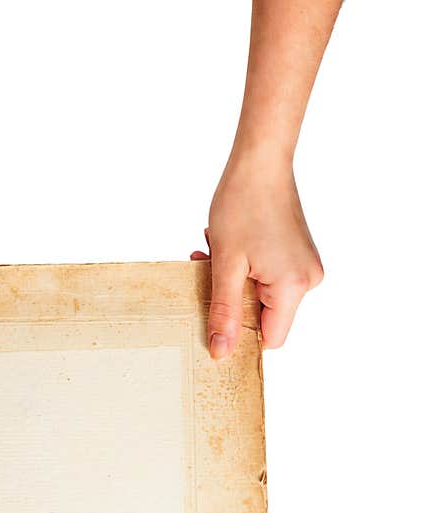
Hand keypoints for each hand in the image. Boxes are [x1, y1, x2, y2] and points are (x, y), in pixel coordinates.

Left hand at [192, 154, 323, 358]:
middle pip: (262, 315)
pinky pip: (264, 276)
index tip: (212, 321)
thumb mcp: (225, 266)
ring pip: (258, 294)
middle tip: (206, 269)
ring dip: (230, 278)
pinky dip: (241, 266)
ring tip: (214, 250)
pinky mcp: (295, 254)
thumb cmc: (242, 204)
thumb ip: (224, 312)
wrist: (260, 161)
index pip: (270, 338)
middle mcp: (307, 280)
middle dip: (228, 297)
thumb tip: (220, 352)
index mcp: (294, 287)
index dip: (240, 336)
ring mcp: (303, 266)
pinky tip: (225, 244)